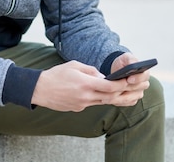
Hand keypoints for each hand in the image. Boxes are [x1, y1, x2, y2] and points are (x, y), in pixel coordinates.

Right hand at [31, 59, 146, 111]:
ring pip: (102, 102)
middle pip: (109, 97)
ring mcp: (81, 104)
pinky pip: (92, 104)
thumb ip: (91, 70)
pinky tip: (103, 94)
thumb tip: (103, 76)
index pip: (109, 86)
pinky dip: (99, 99)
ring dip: (113, 97)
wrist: (40, 89)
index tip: (130, 81)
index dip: (121, 84)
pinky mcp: (77, 108)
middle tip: (134, 89)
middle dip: (122, 92)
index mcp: (85, 84)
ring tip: (124, 92)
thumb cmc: (57, 74)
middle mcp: (85, 96)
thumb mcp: (75, 65)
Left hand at [110, 53, 151, 101]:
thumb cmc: (123, 63)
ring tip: (108, 96)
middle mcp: (144, 84)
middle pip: (137, 90)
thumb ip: (130, 60)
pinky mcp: (132, 100)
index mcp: (145, 73)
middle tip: (114, 89)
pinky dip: (118, 102)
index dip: (137, 79)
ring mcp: (138, 93)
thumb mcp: (126, 58)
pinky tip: (109, 99)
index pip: (144, 77)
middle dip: (126, 89)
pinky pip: (126, 103)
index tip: (128, 79)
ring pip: (131, 98)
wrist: (118, 70)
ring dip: (119, 98)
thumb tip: (133, 64)